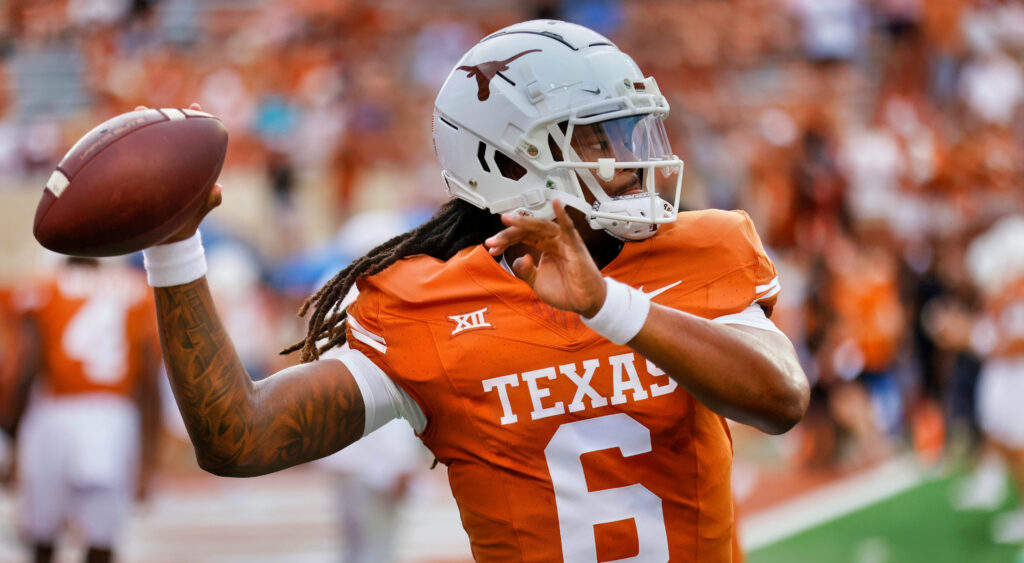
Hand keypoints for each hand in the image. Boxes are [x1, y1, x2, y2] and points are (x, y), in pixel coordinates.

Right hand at [135, 103, 222, 243]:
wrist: (167, 243)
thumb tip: (218, 190)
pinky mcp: (138, 182)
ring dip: (139, 130)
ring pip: (146, 147)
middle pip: (166, 138)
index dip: (196, 123)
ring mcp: (152, 174)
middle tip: (147, 108)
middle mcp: (170, 168)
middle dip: (159, 120)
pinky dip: (123, 154)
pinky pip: (130, 165)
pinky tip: (111, 141)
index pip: (193, 142)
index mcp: (189, 171)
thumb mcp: (197, 214)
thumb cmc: (185, 226)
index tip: (196, 107)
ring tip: (132, 115)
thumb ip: (210, 202)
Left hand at [484, 200, 606, 316]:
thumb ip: (525, 270)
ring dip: (524, 223)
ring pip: (542, 226)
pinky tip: (556, 204)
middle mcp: (553, 241)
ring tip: (508, 220)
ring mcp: (564, 242)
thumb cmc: (566, 290)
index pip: (522, 236)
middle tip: (493, 240)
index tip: (491, 248)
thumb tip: (520, 257)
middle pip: (528, 230)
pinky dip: (563, 215)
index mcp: (545, 246)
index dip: (505, 241)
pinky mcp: (575, 247)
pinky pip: (569, 228)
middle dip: (508, 234)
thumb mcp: (537, 282)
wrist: (584, 304)